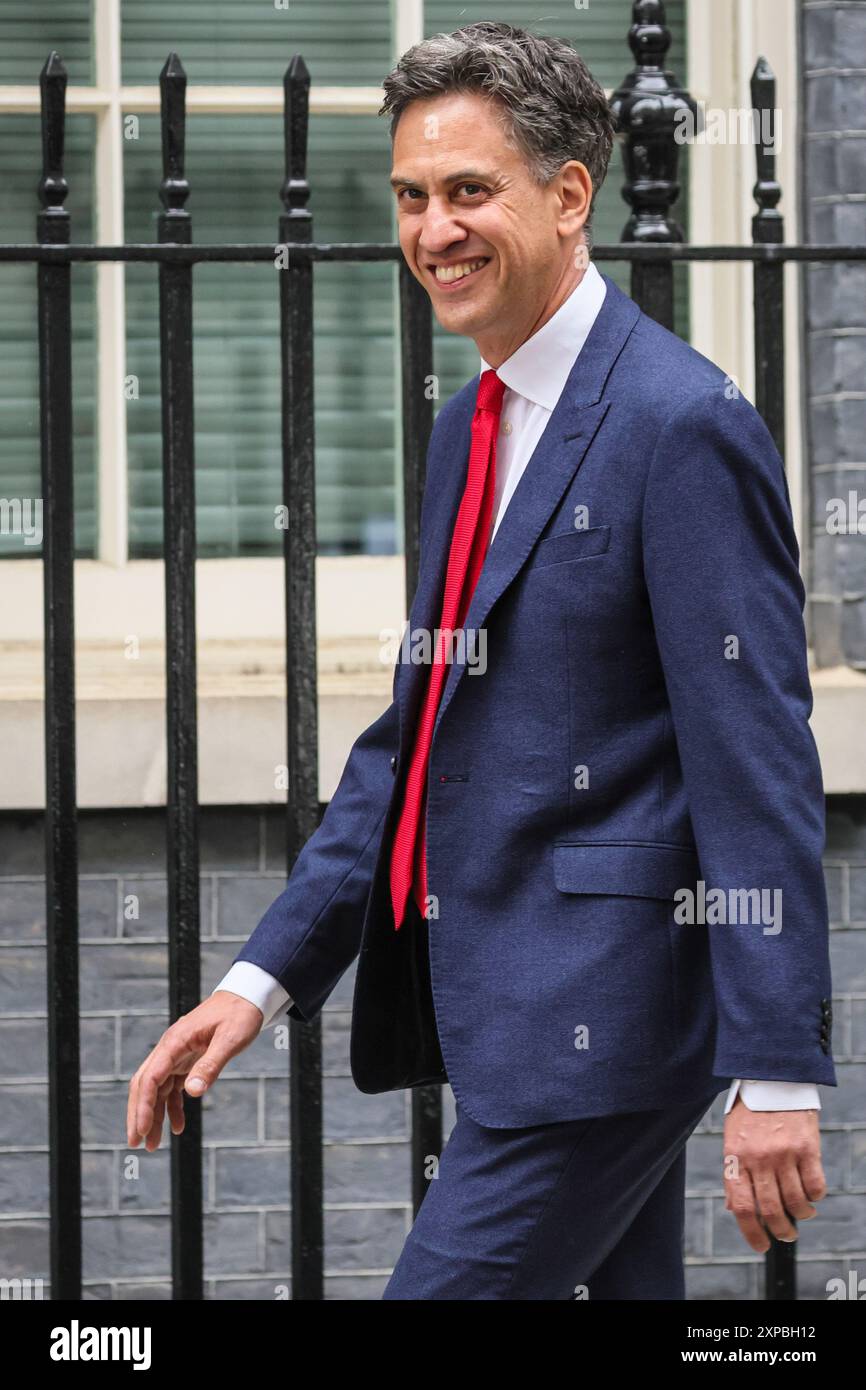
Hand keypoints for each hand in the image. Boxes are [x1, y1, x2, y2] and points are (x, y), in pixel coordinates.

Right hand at [126, 991, 263, 1150]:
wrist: (246, 997)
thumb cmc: (239, 1014)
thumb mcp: (230, 1040)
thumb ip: (211, 1065)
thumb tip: (192, 1092)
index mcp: (175, 1042)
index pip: (150, 1078)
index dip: (142, 1106)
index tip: (141, 1131)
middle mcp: (170, 1049)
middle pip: (145, 1085)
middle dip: (139, 1115)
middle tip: (136, 1144)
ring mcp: (177, 1055)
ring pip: (157, 1090)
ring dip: (154, 1116)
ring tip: (154, 1145)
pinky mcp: (186, 1060)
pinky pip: (172, 1088)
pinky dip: (172, 1107)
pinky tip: (178, 1125)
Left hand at [723, 1097, 825, 1251]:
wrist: (772, 1078)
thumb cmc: (749, 1112)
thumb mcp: (732, 1139)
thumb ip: (734, 1172)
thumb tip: (734, 1208)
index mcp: (735, 1157)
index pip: (742, 1207)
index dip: (752, 1233)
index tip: (761, 1246)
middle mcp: (758, 1159)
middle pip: (770, 1210)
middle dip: (780, 1230)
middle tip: (786, 1235)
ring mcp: (783, 1154)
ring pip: (795, 1201)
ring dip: (801, 1215)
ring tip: (803, 1214)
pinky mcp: (806, 1147)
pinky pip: (815, 1185)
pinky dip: (816, 1196)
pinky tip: (813, 1194)